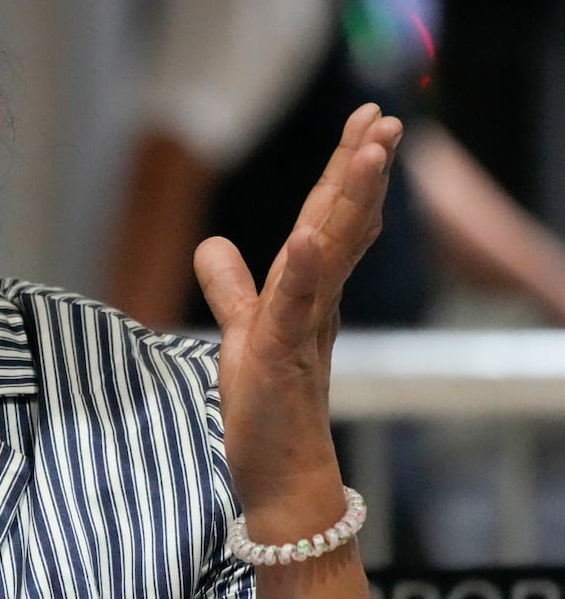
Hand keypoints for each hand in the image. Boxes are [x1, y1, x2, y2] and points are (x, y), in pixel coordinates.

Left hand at [194, 104, 401, 526]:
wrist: (280, 479)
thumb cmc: (267, 409)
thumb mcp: (244, 332)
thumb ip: (232, 288)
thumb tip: (212, 245)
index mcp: (308, 291)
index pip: (329, 217)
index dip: (346, 170)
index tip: (367, 122)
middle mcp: (316, 302)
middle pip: (341, 223)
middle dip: (361, 170)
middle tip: (385, 120)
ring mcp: (303, 327)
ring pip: (330, 253)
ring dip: (349, 202)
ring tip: (370, 153)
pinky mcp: (283, 357)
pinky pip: (296, 307)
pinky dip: (305, 271)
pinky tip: (312, 237)